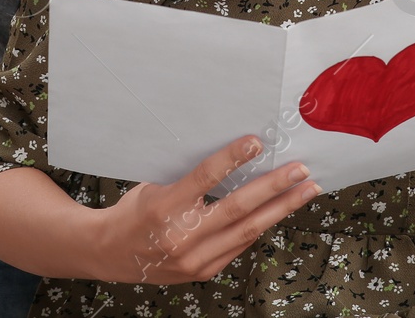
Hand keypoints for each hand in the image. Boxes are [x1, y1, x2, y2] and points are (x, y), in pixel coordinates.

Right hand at [93, 135, 320, 283]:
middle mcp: (181, 236)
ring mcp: (194, 258)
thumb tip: (232, 157)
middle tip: (300, 170)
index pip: (204, 178)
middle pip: (237, 209)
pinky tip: (279, 211)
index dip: (232, 158)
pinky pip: (239, 245)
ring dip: (281, 209)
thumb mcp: (154, 186)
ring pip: (247, 231)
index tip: (257, 142)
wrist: (109, 254)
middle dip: (274, 187)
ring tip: (305, 191)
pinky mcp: (203, 271)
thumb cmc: (134, 213)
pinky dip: (261, 225)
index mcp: (164, 207)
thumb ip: (190, 179)